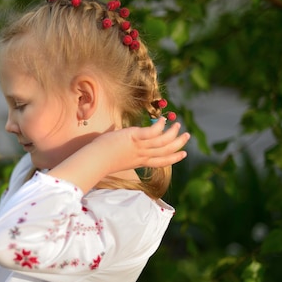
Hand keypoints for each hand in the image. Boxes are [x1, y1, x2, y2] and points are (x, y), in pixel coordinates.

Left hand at [49, 118, 189, 192]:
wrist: (94, 161)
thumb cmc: (101, 159)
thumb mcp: (118, 156)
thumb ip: (125, 150)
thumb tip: (122, 140)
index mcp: (139, 162)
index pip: (161, 162)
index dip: (174, 158)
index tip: (183, 154)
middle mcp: (142, 156)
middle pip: (166, 151)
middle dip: (178, 144)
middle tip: (186, 136)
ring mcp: (139, 147)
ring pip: (162, 142)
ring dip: (172, 133)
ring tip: (178, 125)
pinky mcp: (133, 138)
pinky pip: (152, 132)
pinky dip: (159, 126)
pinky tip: (163, 119)